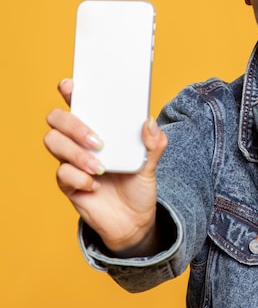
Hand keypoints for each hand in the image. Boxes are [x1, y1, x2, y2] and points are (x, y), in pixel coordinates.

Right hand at [44, 79, 167, 254]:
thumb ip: (154, 143)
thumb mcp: (152, 164)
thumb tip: (150, 122)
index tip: (71, 86)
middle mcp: (80, 141)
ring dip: (76, 152)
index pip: (79, 103)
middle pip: (57, 119)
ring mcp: (71, 161)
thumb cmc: (138, 185)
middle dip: (73, 124)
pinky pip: (61, 173)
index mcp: (100, 129)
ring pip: (53, 142)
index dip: (71, 91)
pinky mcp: (68, 183)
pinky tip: (95, 185)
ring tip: (100, 167)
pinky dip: (78, 177)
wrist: (134, 220)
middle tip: (98, 140)